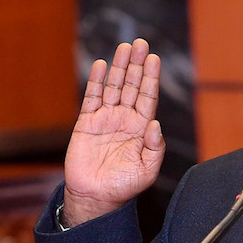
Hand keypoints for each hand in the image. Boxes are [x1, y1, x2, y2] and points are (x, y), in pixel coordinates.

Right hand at [61, 38, 164, 226]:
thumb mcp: (147, 170)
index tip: (154, 59)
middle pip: (132, 86)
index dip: (150, 78)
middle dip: (136, 65)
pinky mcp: (87, 123)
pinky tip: (102, 66)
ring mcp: (106, 119)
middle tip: (140, 44)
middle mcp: (125, 119)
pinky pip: (92, 98)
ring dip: (119, 67)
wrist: (95, 198)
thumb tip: (155, 125)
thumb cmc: (124, 186)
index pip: (148, 97)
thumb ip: (155, 148)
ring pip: (114, 87)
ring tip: (124, 47)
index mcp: (142, 128)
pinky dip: (96, 82)